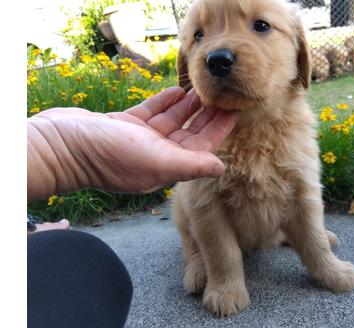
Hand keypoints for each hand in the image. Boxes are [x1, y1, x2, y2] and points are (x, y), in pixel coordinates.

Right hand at [27, 87, 238, 200]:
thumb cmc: (110, 156)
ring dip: (188, 106)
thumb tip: (222, 169)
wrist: (62, 145)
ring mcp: (140, 139)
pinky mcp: (125, 125)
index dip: (220, 129)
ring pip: (172, 120)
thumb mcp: (157, 161)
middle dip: (207, 116)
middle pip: (190, 133)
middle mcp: (157, 154)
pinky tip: (177, 91)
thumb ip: (190, 164)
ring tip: (203, 90)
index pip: (202, 146)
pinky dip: (164, 102)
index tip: (235, 111)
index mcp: (167, 165)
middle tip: (223, 96)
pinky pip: (152, 112)